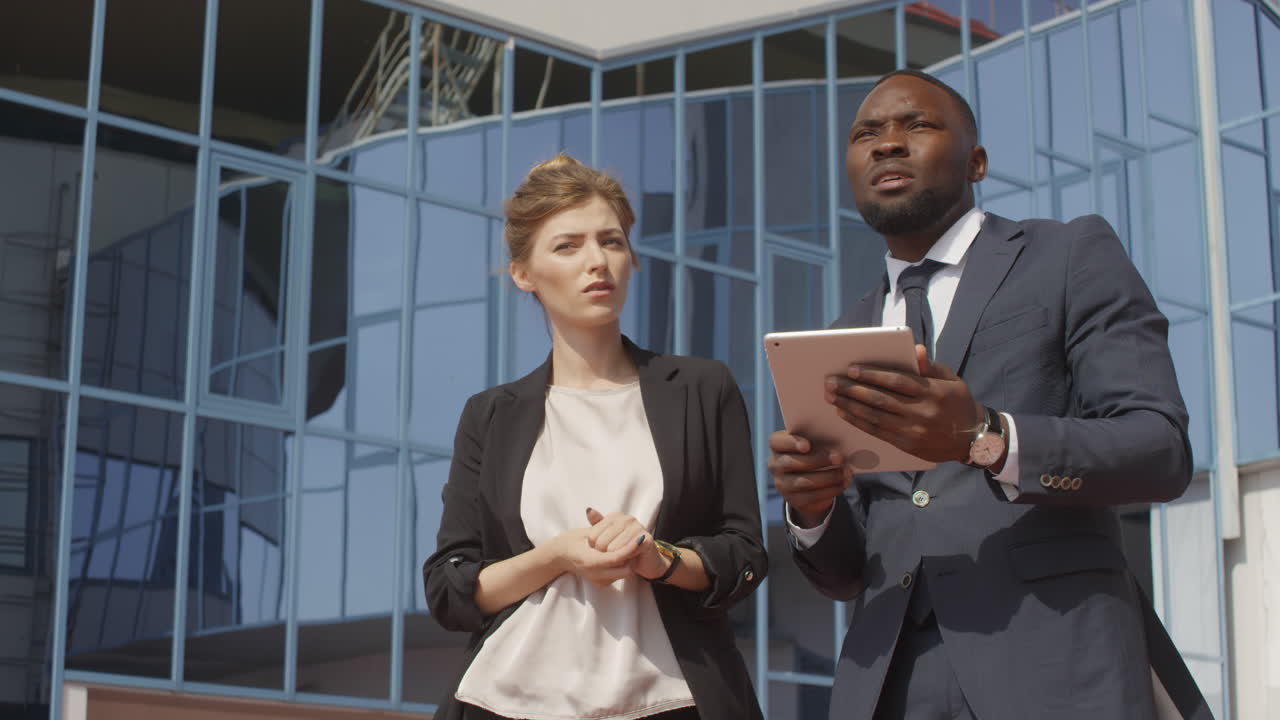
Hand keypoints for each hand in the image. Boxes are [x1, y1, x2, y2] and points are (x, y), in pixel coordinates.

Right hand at [549, 524, 639, 586]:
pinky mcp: (602, 583)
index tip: (641, 537)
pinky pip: (619, 575)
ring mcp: (599, 581)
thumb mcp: (587, 532)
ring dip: (629, 561)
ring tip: (629, 547)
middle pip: (626, 570)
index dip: (631, 547)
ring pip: (625, 573)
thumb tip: (616, 520)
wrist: (560, 557)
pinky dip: (623, 565)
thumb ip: (600, 527)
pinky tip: (620, 554)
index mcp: (590, 562)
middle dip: (633, 557)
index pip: (617, 557)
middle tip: (636, 543)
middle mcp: (595, 575)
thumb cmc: (573, 541)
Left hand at [585, 508, 666, 579]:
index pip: (592, 536)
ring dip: (616, 559)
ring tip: (622, 557)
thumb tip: (588, 510)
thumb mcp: (607, 536)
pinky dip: (626, 560)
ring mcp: (637, 527)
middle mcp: (626, 518)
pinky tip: (630, 558)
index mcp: (614, 516)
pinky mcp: (647, 539)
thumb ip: (597, 524)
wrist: (645, 560)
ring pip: (612, 550)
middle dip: (605, 555)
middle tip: (615, 555)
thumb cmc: (623, 548)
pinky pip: (627, 553)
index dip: (595, 549)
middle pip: (601, 543)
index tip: (604, 550)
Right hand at [767, 430, 848, 526]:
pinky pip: (811, 496)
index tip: (807, 445)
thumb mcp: (813, 442)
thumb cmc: (814, 452)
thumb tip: (838, 433)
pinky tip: (843, 483)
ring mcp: (782, 484)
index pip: (776, 442)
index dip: (790, 443)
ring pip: (803, 481)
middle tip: (839, 457)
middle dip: (817, 460)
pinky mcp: (793, 500)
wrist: (810, 481)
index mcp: (777, 446)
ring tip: (846, 472)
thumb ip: (819, 437)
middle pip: (791, 462)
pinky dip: (830, 490)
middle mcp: (775, 465)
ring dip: (828, 477)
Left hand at [826, 344, 983, 463]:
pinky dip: (859, 422)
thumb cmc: (958, 402)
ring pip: (875, 417)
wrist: (973, 438)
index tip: (851, 369)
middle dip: (852, 390)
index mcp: (932, 392)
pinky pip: (878, 432)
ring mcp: (914, 430)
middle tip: (831, 382)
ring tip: (832, 396)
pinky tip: (844, 413)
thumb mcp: (951, 379)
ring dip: (850, 406)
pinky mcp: (907, 445)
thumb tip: (915, 349)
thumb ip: (930, 366)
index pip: (896, 381)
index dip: (872, 375)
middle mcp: (922, 412)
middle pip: (880, 399)